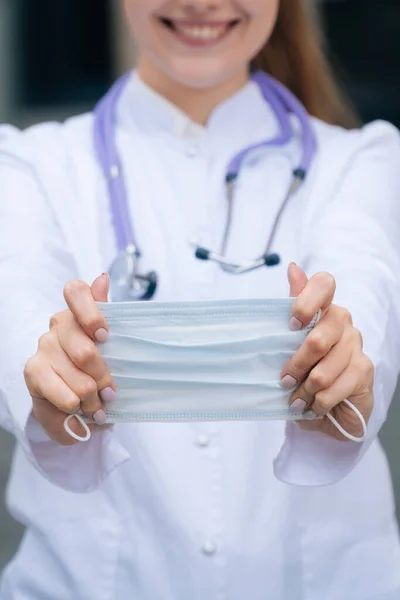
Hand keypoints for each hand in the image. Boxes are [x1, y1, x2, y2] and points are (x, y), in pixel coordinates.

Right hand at [24, 273, 115, 445]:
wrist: (75, 406)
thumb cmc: (96, 371)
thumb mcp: (112, 346)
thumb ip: (107, 312)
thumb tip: (102, 277)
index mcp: (79, 312)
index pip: (76, 292)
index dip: (92, 314)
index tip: (105, 337)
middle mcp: (58, 324)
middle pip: (85, 348)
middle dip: (103, 377)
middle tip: (110, 392)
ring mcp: (44, 347)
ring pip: (77, 375)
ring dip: (93, 398)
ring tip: (97, 405)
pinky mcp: (33, 371)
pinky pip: (64, 394)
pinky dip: (76, 406)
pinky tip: (78, 408)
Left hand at [280, 263, 373, 440]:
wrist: (329, 407)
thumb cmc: (307, 369)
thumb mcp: (289, 342)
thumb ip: (291, 306)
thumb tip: (293, 267)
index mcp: (323, 309)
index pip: (323, 284)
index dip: (306, 301)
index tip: (292, 324)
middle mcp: (342, 322)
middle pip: (317, 338)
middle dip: (296, 365)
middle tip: (284, 380)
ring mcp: (356, 345)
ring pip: (323, 370)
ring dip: (304, 390)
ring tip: (297, 399)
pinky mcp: (364, 370)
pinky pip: (333, 389)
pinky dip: (318, 402)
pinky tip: (314, 405)